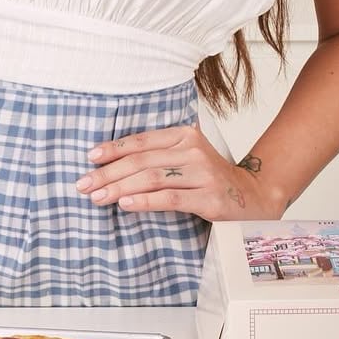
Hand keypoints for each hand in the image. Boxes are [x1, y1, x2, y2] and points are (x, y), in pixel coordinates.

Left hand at [75, 124, 281, 221]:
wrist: (254, 198)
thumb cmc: (210, 179)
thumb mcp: (186, 158)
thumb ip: (158, 156)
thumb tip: (112, 164)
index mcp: (184, 135)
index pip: (141, 141)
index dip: (113, 149)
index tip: (89, 158)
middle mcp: (193, 150)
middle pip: (141, 161)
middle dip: (108, 173)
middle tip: (83, 184)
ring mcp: (203, 173)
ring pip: (151, 178)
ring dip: (119, 187)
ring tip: (97, 197)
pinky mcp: (209, 198)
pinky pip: (170, 198)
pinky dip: (144, 201)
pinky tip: (125, 204)